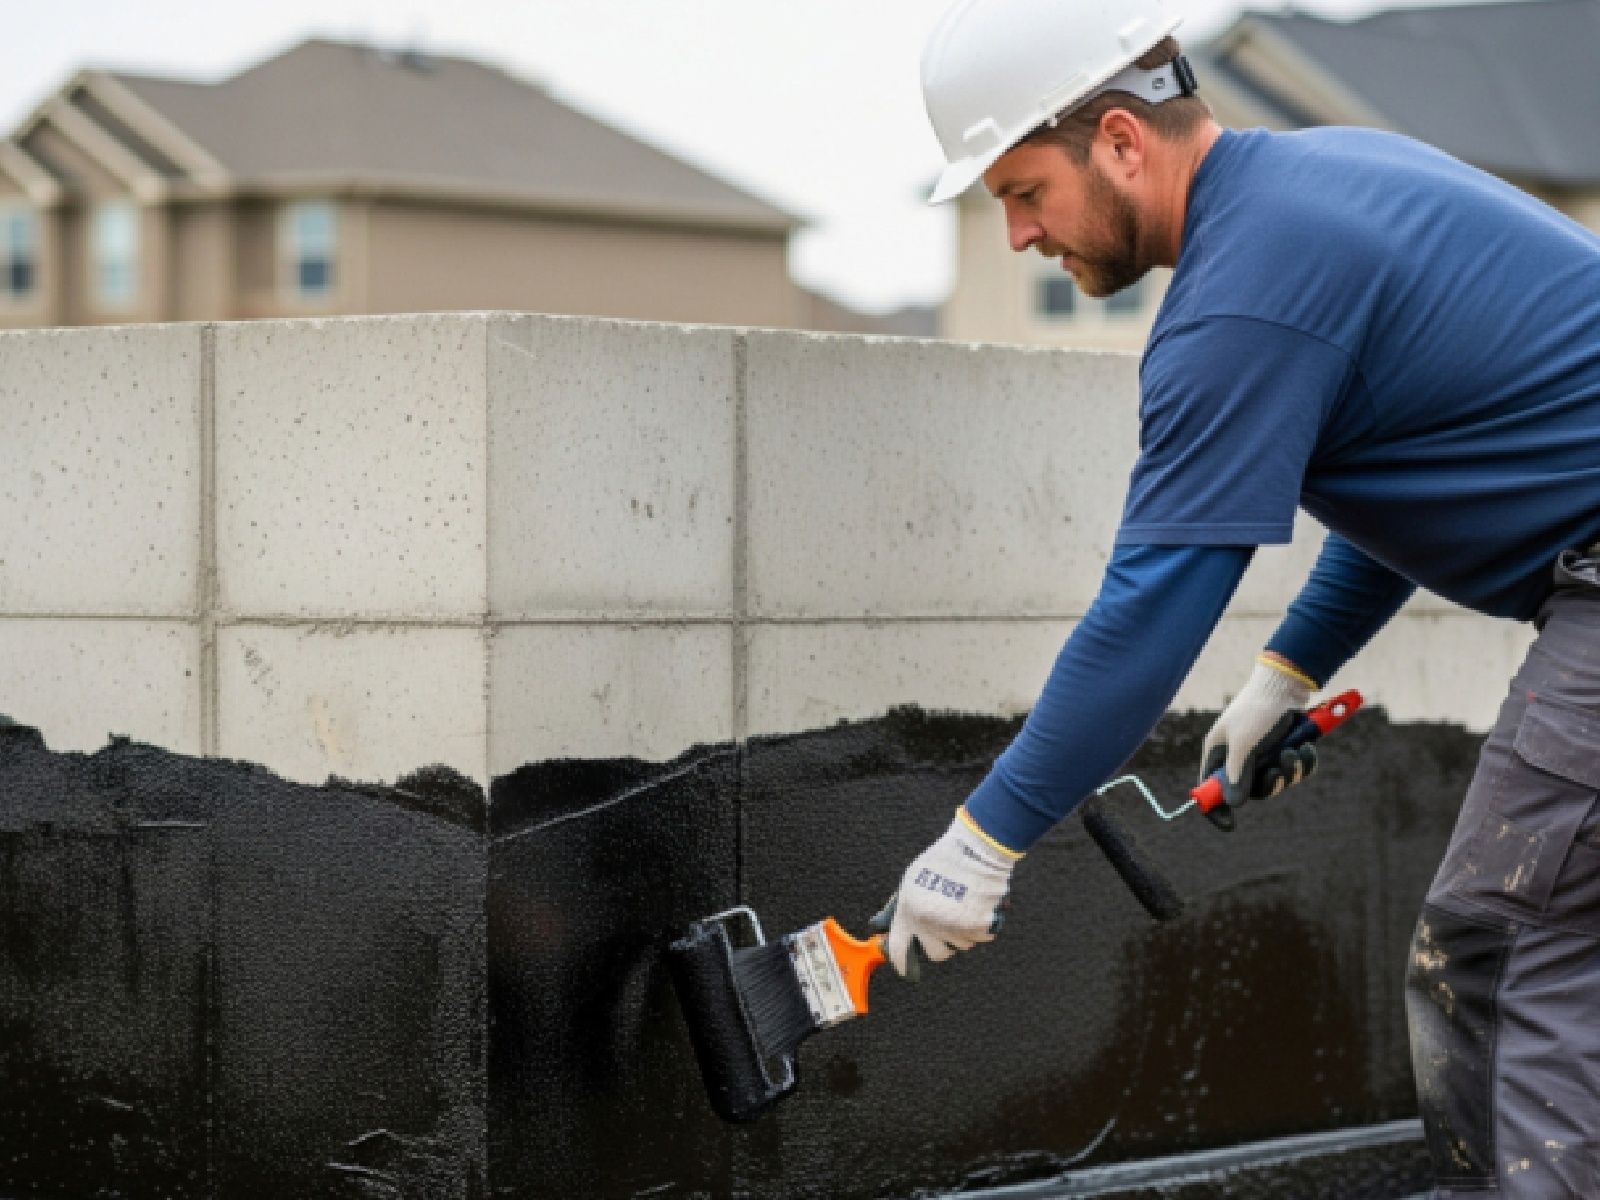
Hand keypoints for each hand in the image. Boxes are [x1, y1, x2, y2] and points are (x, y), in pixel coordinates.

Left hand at [867, 807, 1019, 980]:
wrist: (977, 849)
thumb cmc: (942, 862)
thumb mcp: (910, 881)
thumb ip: (895, 908)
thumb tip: (876, 926)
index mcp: (909, 912)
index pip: (899, 951)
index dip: (903, 964)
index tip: (908, 971)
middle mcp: (930, 924)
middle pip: (936, 954)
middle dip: (941, 944)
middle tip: (947, 923)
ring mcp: (955, 928)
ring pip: (961, 945)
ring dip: (963, 933)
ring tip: (964, 905)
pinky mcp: (980, 928)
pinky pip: (981, 937)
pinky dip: (982, 926)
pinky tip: (978, 904)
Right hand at [1201, 655, 1317, 807]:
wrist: (1288, 684)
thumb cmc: (1257, 710)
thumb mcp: (1244, 744)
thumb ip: (1237, 775)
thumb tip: (1233, 804)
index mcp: (1220, 752)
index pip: (1211, 787)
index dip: (1216, 807)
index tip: (1229, 825)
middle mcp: (1239, 755)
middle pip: (1250, 789)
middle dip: (1269, 783)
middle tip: (1277, 771)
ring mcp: (1263, 753)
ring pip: (1277, 780)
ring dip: (1289, 771)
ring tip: (1293, 751)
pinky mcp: (1285, 748)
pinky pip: (1295, 770)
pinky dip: (1303, 762)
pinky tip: (1306, 747)